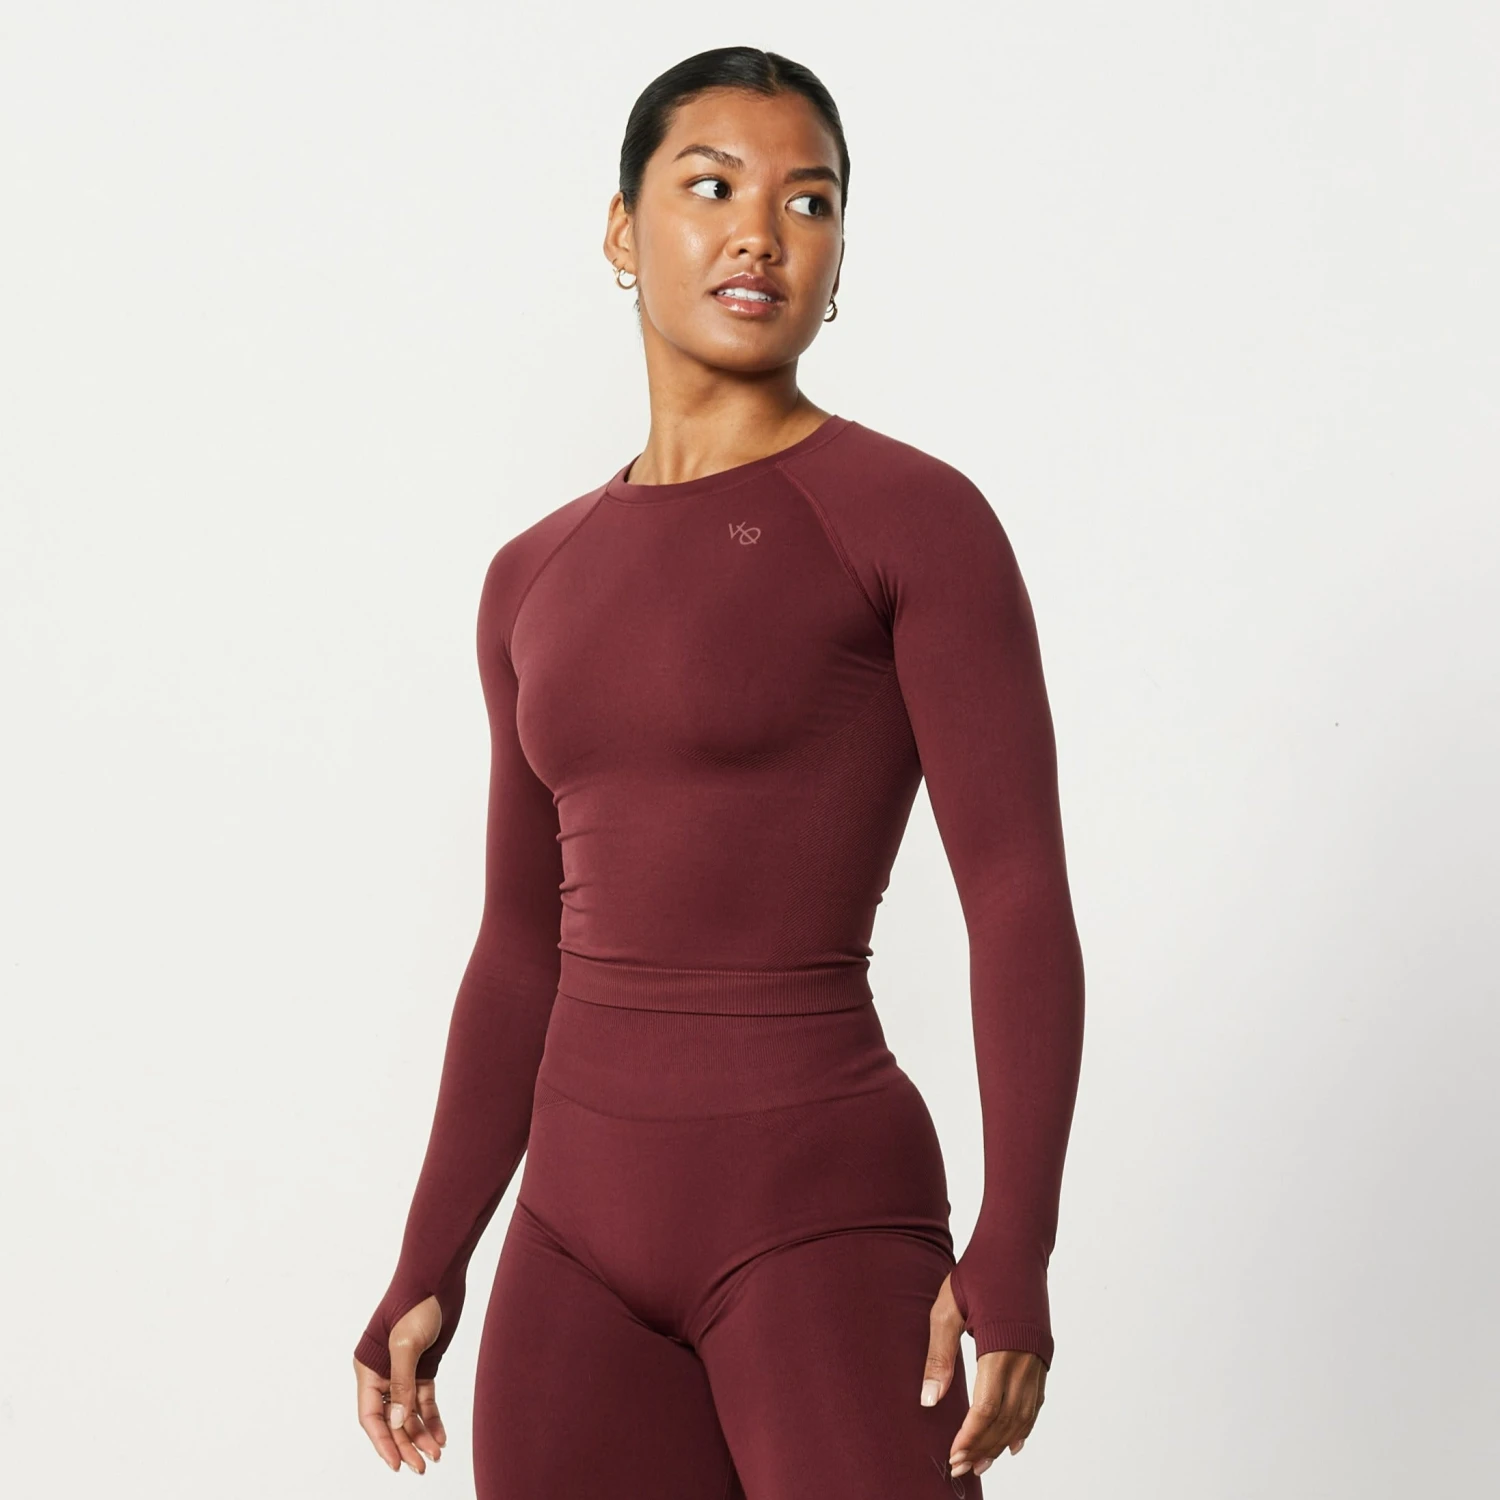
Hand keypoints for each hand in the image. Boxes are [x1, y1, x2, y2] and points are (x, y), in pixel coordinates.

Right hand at [354, 1294, 446, 1471]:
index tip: (396, 1464)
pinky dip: (432, 1418)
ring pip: (409, 1413)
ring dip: (420, 1434)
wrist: (437, 1277)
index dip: (383, 1442)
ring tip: (435, 1455)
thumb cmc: (414, 1304)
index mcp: (368, 1369)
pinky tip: (441, 1436)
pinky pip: (424, 1400)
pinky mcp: (424, 1366)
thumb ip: (401, 1384)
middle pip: (392, 1420)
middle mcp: (382, 1374)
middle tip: (421, 1467)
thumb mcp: (406, 1344)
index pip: (371, 1416)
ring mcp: (404, 1371)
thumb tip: (397, 1423)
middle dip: (405, 1444)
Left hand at [920, 1273, 1046, 1478]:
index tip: (953, 1456)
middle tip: (960, 1467)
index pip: (988, 1408)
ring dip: (1003, 1442)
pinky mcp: (1042, 1354)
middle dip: (984, 1446)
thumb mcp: (947, 1307)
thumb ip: (939, 1354)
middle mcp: (1024, 1358)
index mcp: (1000, 1346)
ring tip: (982, 1462)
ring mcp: (1037, 1358)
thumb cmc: (978, 1272)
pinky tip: (1012, 1443)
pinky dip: (1025, 1425)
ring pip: (1024, 1415)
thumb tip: (929, 1400)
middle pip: (1007, 1419)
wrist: (1016, 1246)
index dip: (971, 1436)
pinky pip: (1036, 1401)